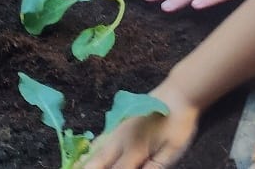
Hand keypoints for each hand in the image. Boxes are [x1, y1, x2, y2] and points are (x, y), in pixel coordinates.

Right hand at [83, 93, 198, 168]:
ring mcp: (119, 129)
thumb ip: (155, 165)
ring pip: (97, 148)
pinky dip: (91, 146)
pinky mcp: (120, 121)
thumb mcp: (173, 150)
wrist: (178, 93)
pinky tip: (89, 149)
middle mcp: (121, 140)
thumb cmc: (179, 123)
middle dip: (87, 168)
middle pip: (99, 160)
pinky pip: (101, 137)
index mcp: (135, 150)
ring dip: (85, 159)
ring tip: (75, 164)